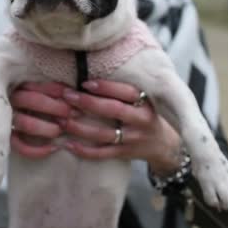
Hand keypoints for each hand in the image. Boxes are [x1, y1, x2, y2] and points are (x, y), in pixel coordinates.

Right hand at [0, 82, 73, 158]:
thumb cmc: (11, 104)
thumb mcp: (22, 87)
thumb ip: (40, 85)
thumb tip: (71, 85)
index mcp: (9, 84)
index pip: (28, 82)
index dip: (49, 87)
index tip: (68, 92)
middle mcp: (3, 99)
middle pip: (25, 99)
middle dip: (51, 106)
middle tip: (70, 113)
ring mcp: (0, 120)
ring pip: (21, 121)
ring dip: (43, 127)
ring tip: (59, 130)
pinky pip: (17, 145)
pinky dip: (35, 149)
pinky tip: (51, 149)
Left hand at [60, 80, 183, 174]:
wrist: (165, 144)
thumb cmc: (146, 114)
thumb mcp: (144, 99)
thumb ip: (123, 89)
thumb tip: (90, 74)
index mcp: (145, 102)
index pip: (126, 92)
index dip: (105, 87)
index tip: (85, 82)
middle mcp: (141, 120)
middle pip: (113, 110)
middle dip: (88, 103)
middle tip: (67, 96)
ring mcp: (133, 139)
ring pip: (104, 134)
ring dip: (80, 127)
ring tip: (61, 119)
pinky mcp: (125, 154)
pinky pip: (103, 153)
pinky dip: (84, 151)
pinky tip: (68, 144)